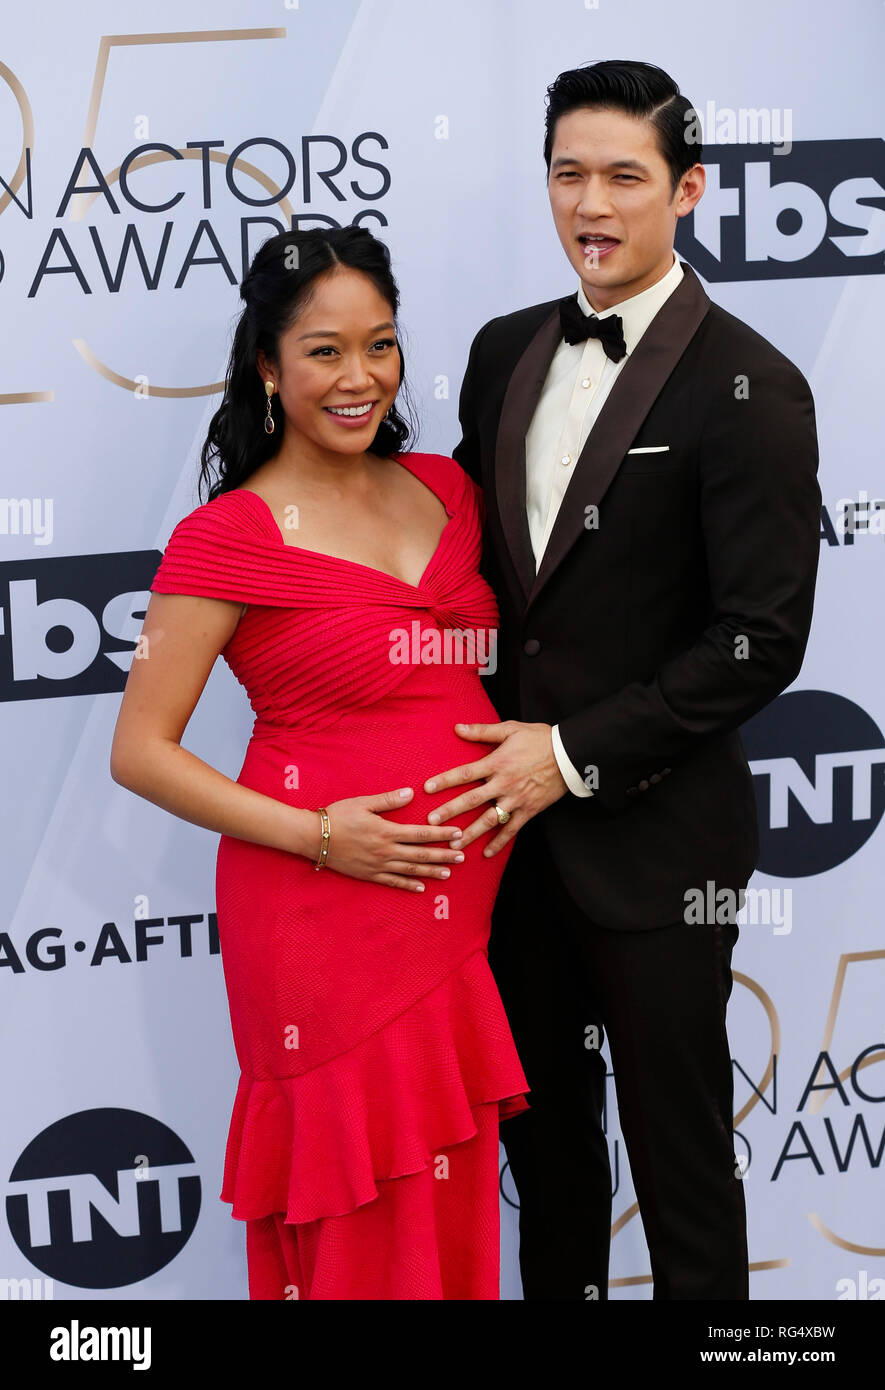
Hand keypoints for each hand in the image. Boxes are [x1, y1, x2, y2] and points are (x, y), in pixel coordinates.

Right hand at [320, 787, 463, 890]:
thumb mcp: (363, 802)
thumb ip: (389, 800)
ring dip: (431, 871)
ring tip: (448, 872)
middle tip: (462, 856)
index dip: (441, 834)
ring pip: (410, 870)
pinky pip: (393, 882)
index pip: (421, 834)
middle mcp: (386, 851)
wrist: (313, 837)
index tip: (458, 834)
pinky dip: (408, 885)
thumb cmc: (338, 815)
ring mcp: (378, 865)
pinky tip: (421, 887)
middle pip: (421, 854)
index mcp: (387, 831)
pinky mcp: (369, 875)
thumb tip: (412, 793)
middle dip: (443, 855)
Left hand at [423, 721, 568, 854]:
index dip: (445, 780)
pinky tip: (486, 853)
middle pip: (472, 800)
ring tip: (454, 845)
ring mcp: (517, 799)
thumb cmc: (539, 738)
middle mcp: (504, 783)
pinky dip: (500, 842)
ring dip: (471, 833)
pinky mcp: (529, 810)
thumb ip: (482, 731)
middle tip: (431, 823)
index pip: (465, 773)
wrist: (570, 754)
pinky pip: (512, 829)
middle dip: (450, 812)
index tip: (427, 788)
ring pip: (490, 819)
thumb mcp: (511, 728)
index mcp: (497, 762)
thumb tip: (457, 728)